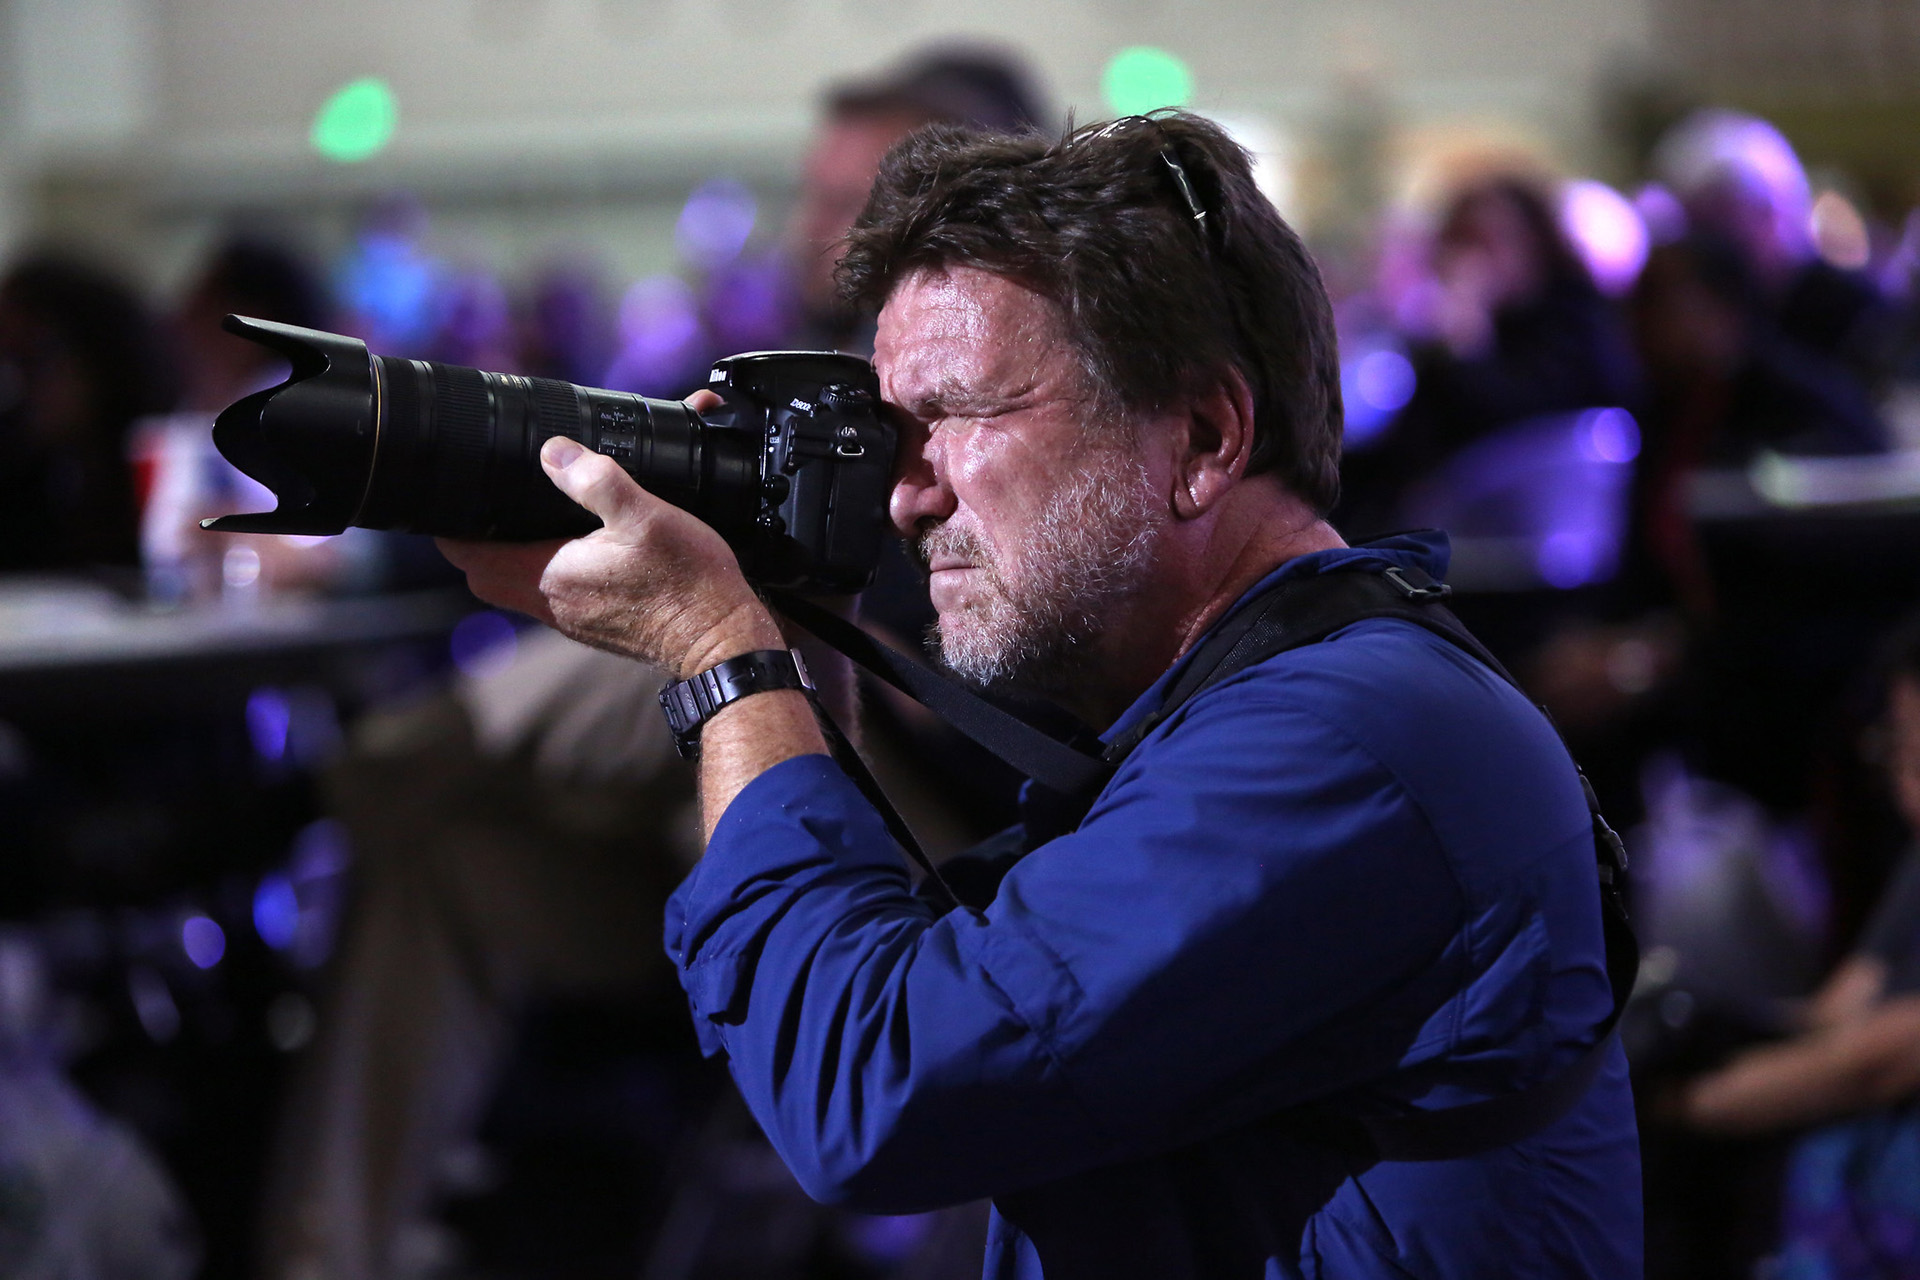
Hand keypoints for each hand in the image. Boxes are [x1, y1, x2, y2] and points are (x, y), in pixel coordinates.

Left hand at [437, 397, 782, 677]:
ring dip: (514, 554)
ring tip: (529, 515)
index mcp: (548, 575)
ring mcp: (573, 619)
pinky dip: (549, 567)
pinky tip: (578, 544)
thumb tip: (554, 451)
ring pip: (517, 585)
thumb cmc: (688, 585)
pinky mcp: (596, 625)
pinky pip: (552, 594)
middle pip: (484, 573)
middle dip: (479, 538)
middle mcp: (551, 604)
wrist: (723, 644)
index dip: (451, 525)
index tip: (455, 495)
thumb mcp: (644, 516)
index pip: (467, 555)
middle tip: (491, 501)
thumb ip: (595, 480)